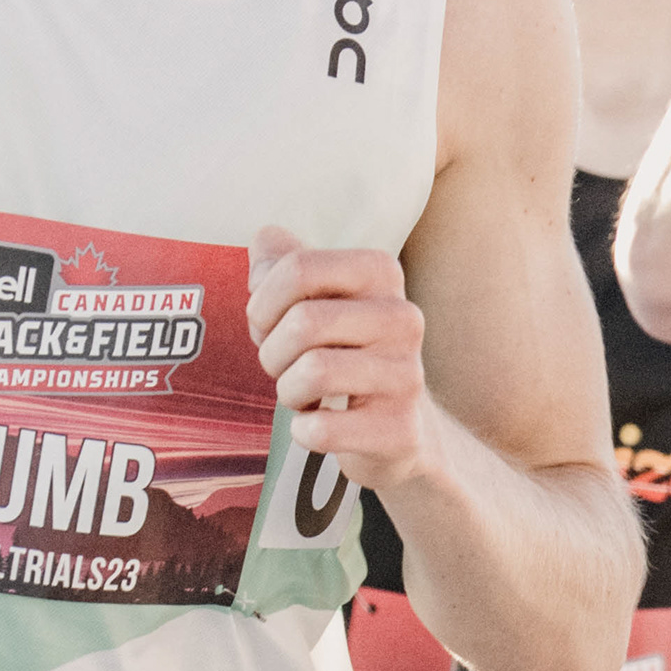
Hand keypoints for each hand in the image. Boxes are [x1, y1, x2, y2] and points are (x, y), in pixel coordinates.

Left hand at [250, 227, 430, 494]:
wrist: (395, 426)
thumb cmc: (341, 352)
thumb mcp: (314, 300)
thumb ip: (283, 264)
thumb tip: (265, 238)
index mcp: (381, 272)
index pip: (298, 268)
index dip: (263, 302)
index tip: (267, 325)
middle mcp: (403, 317)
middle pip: (303, 322)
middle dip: (272, 352)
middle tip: (283, 367)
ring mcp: (407, 375)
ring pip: (313, 372)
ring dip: (288, 391)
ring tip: (304, 395)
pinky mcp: (400, 429)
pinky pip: (323, 429)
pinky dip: (303, 432)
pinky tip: (318, 426)